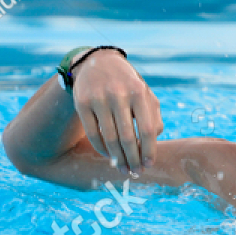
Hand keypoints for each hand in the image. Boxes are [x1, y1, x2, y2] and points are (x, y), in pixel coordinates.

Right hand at [70, 49, 162, 171]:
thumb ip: (153, 115)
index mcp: (139, 92)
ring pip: (109, 138)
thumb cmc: (127, 84)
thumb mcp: (144, 93)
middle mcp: (119, 94)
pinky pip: (93, 133)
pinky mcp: (82, 103)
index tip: (149, 165)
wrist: (98, 62)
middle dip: (133, 159)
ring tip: (123, 169)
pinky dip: (101, 149)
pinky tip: (108, 156)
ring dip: (117, 158)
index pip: (147, 129)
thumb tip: (152, 141)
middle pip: (127, 137)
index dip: (149, 150)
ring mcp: (99, 98)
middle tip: (135, 172)